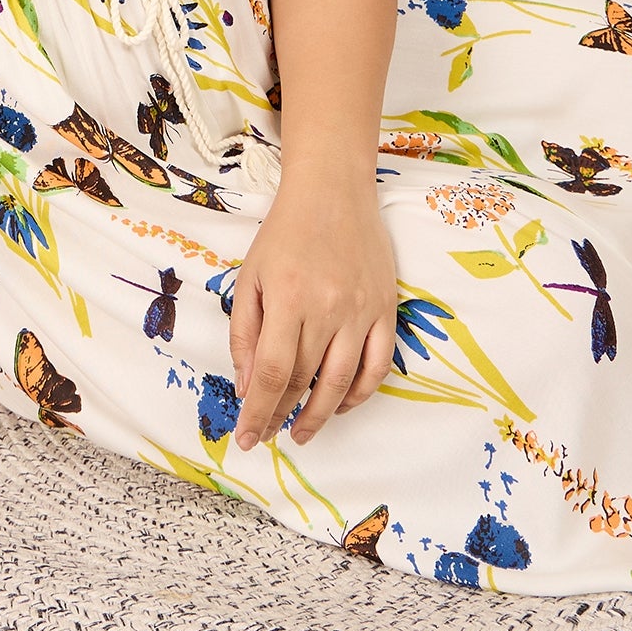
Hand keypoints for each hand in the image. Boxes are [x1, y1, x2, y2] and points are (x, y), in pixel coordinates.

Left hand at [227, 173, 395, 452]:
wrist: (333, 191)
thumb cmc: (284, 232)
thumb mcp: (250, 276)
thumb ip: (245, 333)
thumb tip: (247, 387)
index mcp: (288, 298)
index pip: (273, 372)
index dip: (259, 412)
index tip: (247, 439)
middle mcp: (327, 308)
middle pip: (305, 380)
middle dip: (282, 415)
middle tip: (268, 434)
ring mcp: (361, 310)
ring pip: (342, 382)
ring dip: (321, 416)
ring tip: (301, 433)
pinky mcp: (386, 309)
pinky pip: (378, 365)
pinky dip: (359, 393)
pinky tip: (339, 404)